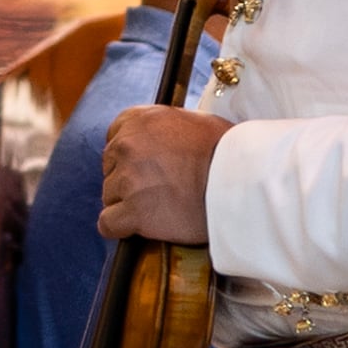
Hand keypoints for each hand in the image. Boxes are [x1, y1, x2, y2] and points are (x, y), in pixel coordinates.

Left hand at [98, 104, 229, 242]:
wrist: (239, 181)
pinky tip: (137, 228)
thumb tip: (159, 140)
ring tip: (158, 208)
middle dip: (128, 180)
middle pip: (109, 168)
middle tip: (157, 190)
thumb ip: (164, 129)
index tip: (145, 167)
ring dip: (128, 204)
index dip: (129, 156)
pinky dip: (120, 228)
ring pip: (109, 196)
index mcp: (139, 119)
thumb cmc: (225, 151)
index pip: (114, 137)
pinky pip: (108, 223)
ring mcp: (128, 179)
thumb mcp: (192, 121)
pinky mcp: (133, 211)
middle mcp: (127, 145)